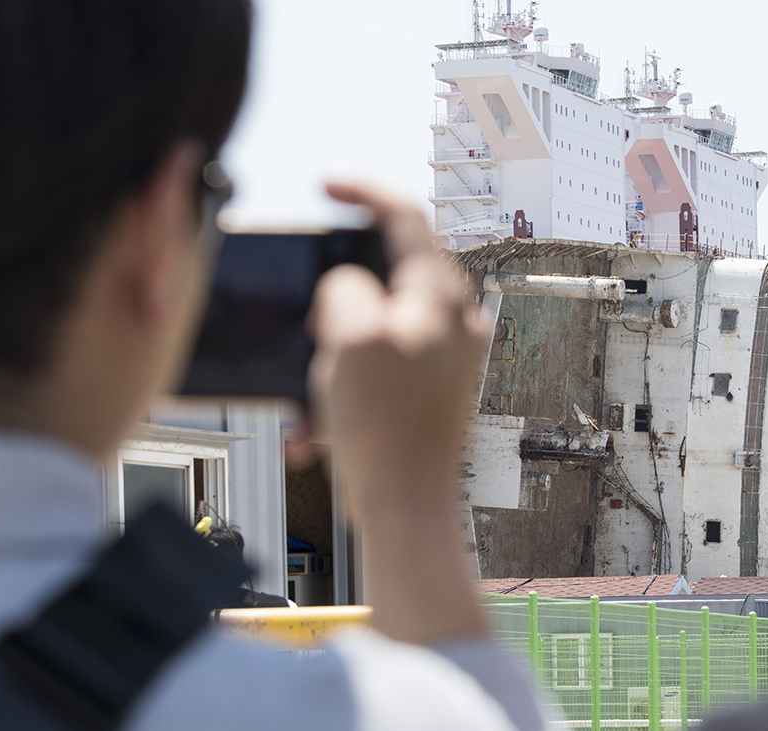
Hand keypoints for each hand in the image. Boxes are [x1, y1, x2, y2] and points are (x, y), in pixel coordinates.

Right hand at [307, 182, 488, 643]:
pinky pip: (377, 368)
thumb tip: (348, 286)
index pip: (406, 216)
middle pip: (389, 272)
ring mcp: (446, 356)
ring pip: (377, 324)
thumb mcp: (349, 337)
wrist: (407, 509)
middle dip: (338, 294)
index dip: (362, 190)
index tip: (325, 185)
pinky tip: (317, 423)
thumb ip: (345, 288)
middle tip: (312, 320)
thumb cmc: (387, 429)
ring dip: (333, 351)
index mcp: (442, 296)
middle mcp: (454, 321)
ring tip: (314, 393)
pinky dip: (344, 384)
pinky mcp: (430, 390)